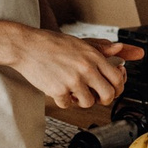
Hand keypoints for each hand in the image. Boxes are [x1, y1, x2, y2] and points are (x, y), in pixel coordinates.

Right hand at [8, 29, 138, 109]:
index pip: (117, 78)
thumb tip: (121, 49)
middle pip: (108, 95)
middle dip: (103, 99)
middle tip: (95, 96)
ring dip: (81, 100)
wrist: (26, 46)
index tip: (111, 87)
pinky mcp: (58, 90)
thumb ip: (101, 47)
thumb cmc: (51, 43)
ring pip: (89, 103)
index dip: (118, 87)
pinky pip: (68, 105)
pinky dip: (63, 100)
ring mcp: (72, 80)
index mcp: (93, 56)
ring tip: (73, 90)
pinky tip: (59, 89)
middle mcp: (86, 68)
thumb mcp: (79, 42)